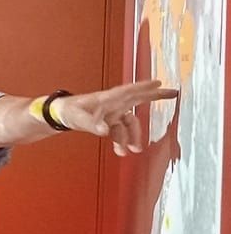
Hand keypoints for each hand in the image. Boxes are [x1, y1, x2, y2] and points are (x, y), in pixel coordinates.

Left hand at [54, 80, 177, 156]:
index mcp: (106, 99)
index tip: (159, 83)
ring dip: (133, 136)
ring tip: (133, 149)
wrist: (60, 115)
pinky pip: (121, 131)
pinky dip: (123, 141)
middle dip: (154, 96)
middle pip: (137, 98)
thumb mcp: (77, 117)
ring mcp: (111, 112)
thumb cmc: (67, 111)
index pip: (128, 90)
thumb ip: (91, 124)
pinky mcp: (108, 121)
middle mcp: (112, 104)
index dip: (144, 86)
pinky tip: (122, 151)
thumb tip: (105, 131)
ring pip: (129, 123)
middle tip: (173, 93)